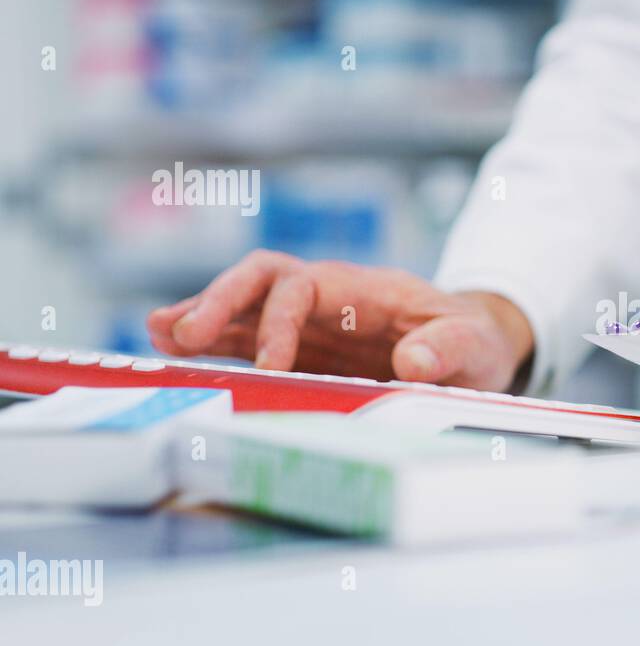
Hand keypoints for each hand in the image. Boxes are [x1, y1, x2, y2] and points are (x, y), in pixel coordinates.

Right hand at [146, 250, 533, 389]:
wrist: (475, 346)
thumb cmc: (475, 342)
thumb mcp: (476, 347)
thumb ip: (449, 350)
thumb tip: (413, 363)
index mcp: (368, 290)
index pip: (306, 286)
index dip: (281, 320)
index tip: (271, 365)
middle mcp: (332, 298)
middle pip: (263, 280)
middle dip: (220, 301)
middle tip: (178, 331)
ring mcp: (313, 322)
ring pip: (248, 306)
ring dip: (205, 318)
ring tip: (156, 335)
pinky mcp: (304, 348)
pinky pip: (251, 339)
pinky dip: (217, 344)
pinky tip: (178, 352)